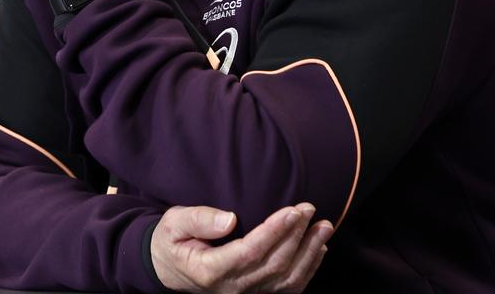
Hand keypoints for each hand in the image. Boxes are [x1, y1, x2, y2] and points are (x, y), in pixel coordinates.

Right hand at [150, 204, 332, 293]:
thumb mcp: (172, 223)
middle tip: (310, 209)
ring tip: (324, 227)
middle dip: (296, 235)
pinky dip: (308, 269)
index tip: (293, 211)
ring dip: (309, 253)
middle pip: (274, 264)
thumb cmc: (171, 242)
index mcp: (211, 269)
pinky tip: (318, 249)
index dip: (275, 232)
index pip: (250, 251)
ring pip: (287, 279)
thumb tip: (230, 219)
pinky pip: (288, 288)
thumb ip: (197, 219)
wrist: (169, 269)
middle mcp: (233, 288)